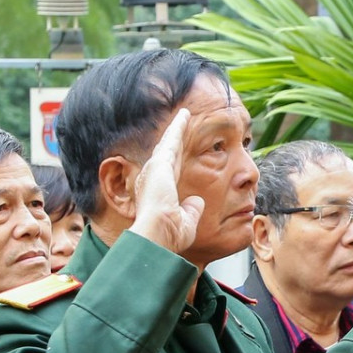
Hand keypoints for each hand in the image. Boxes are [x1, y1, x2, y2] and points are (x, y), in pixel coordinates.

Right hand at [129, 109, 204, 255]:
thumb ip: (191, 210)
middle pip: (168, 154)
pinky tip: (184, 116)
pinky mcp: (160, 164)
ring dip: (176, 129)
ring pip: (169, 144)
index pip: (171, 172)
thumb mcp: (185, 223)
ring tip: (183, 116)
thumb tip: (197, 201)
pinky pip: (171, 140)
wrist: (158, 234)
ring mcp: (155, 170)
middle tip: (180, 126)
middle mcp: (154, 179)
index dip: (176, 160)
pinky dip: (178, 127)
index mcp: (159, 193)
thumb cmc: (169, 236)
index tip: (179, 151)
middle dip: (174, 140)